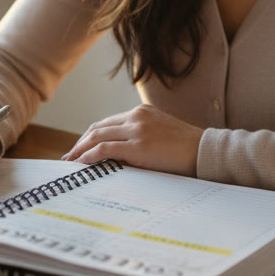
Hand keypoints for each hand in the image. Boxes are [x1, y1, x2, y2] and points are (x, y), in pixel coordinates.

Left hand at [61, 104, 202, 176]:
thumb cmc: (186, 148)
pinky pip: (105, 149)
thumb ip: (140, 137)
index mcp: (141, 112)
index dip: (90, 136)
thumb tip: (118, 155)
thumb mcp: (160, 134)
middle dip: (80, 143)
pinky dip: (89, 155)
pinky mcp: (137, 145)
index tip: (81, 148)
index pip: (107, 123)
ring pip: (97, 137)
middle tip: (69, 157)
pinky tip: (82, 163)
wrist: (205, 151)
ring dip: (80, 150)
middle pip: (98, 128)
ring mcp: (136, 130)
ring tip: (70, 162)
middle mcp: (136, 117)